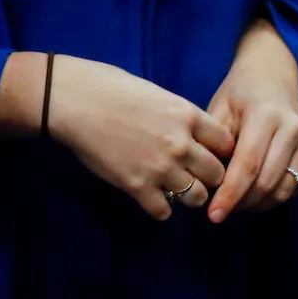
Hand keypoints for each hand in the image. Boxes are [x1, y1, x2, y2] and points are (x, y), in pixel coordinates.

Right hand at [46, 55, 236, 220]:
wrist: (71, 100)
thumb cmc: (107, 86)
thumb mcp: (154, 92)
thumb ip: (177, 115)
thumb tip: (190, 132)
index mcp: (186, 114)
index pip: (226, 143)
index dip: (219, 150)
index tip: (208, 153)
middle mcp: (180, 143)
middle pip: (217, 174)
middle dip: (207, 176)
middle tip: (192, 174)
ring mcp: (160, 167)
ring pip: (196, 197)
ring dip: (187, 194)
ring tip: (172, 186)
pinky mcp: (137, 187)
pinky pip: (164, 211)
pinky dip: (159, 207)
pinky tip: (149, 194)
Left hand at [205, 19, 297, 218]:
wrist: (272, 76)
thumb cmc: (239, 94)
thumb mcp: (220, 109)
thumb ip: (215, 144)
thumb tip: (208, 183)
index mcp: (265, 115)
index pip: (248, 165)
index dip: (230, 194)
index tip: (213, 215)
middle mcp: (293, 128)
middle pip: (268, 181)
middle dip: (242, 202)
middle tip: (221, 209)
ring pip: (284, 189)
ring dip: (258, 203)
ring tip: (236, 203)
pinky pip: (296, 186)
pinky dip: (274, 197)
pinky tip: (255, 195)